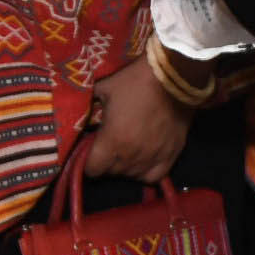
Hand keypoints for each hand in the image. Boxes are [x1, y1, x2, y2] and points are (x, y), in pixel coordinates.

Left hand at [82, 58, 192, 183]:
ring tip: (127, 150)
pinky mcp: (171, 154)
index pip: (92, 170)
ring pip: (131, 176)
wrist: (173, 77)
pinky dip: (145, 172)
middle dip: (107, 161)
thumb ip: (89, 106)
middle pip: (111, 173)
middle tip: (110, 144)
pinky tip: (143, 160)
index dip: (89, 161)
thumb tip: (81, 113)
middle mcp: (131, 156)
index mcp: (112, 141)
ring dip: (126, 166)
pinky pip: (154, 177)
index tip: (92, 150)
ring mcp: (153, 157)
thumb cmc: (136, 81)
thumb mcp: (104, 88)